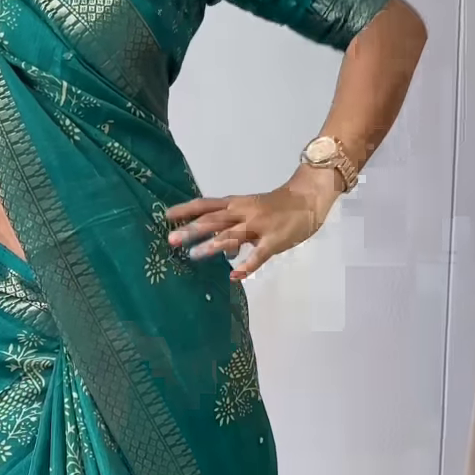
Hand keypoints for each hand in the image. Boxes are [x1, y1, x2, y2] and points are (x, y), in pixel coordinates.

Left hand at [165, 172, 338, 281]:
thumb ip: (233, 226)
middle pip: (214, 220)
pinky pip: (260, 254)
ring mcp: (259, 226)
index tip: (166, 217)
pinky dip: (248, 265)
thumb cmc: (277, 206)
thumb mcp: (250, 211)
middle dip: (192, 230)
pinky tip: (236, 276)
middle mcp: (244, 213)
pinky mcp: (274, 240)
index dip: (186, 210)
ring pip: (233, 236)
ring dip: (213, 246)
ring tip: (194, 256)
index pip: (206, 204)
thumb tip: (219, 247)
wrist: (308, 198)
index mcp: (236, 204)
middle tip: (172, 240)